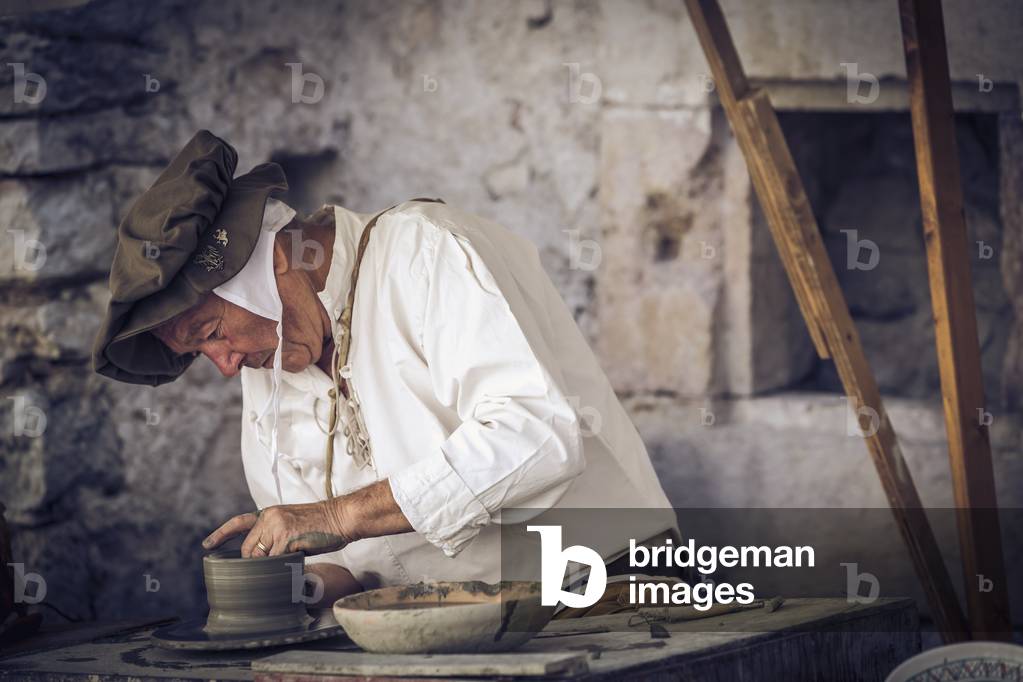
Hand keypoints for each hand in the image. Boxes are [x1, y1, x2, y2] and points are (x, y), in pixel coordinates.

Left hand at [203, 501, 351, 556]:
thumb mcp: (294, 525)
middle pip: (249, 551)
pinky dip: (284, 566)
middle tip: (280, 562)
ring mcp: (277, 527)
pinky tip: (299, 557)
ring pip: (261, 558)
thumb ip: (276, 537)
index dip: (221, 535)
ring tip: (295, 554)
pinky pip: (275, 562)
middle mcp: (269, 517)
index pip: (239, 523)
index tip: (207, 546)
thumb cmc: (324, 525)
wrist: (343, 516)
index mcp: (270, 513)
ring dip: (274, 565)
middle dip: (258, 563)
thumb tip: (266, 560)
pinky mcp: (287, 537)